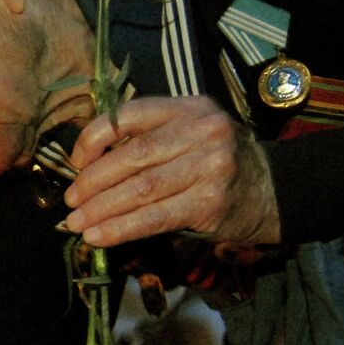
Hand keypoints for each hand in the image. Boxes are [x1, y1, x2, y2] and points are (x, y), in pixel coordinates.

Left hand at [63, 96, 279, 247]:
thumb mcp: (190, 134)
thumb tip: (86, 167)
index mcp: (189, 107)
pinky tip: (99, 237)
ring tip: (76, 224)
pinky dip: (121, 229)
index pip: (130, 114)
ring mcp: (209, 166)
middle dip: (92, 181)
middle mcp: (202, 131)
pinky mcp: (210, 203)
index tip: (75, 162)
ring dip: (101, 209)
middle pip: (132, 155)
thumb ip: (149, 139)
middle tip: (70, 202)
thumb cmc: (217, 164)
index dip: (94, 137)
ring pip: (141, 189)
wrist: (273, 191)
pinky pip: (155, 218)